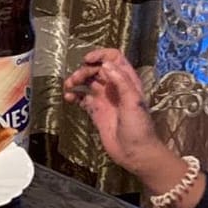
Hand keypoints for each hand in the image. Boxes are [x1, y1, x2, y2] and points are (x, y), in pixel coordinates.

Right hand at [62, 48, 166, 171]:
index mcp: (127, 81)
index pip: (114, 58)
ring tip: (68, 87)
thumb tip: (105, 64)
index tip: (87, 60)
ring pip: (88, 82)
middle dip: (84, 70)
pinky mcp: (96, 111)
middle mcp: (115, 87)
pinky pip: (82, 98)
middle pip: (97, 69)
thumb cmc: (139, 127)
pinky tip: (68, 98)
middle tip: (75, 80)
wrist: (135, 152)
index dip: (101, 55)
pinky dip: (74, 96)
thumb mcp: (133, 101)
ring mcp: (104, 99)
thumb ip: (121, 81)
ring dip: (76, 81)